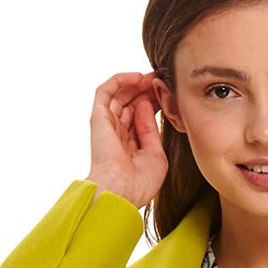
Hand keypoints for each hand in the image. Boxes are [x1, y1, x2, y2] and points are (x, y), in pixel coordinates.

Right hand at [87, 70, 168, 208]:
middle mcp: (116, 133)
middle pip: (131, 103)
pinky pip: (105, 90)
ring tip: (154, 76)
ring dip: (137, 83)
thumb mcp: (156, 154)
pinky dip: (120, 79)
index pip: (141, 116)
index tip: (169, 93)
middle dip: (147, 90)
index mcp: (129, 144)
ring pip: (120, 94)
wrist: (122, 191)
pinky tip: (138, 77)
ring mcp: (106, 124)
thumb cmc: (139, 182)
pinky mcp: (98, 117)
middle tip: (164, 80)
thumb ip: (152, 130)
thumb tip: (146, 105)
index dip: (155, 102)